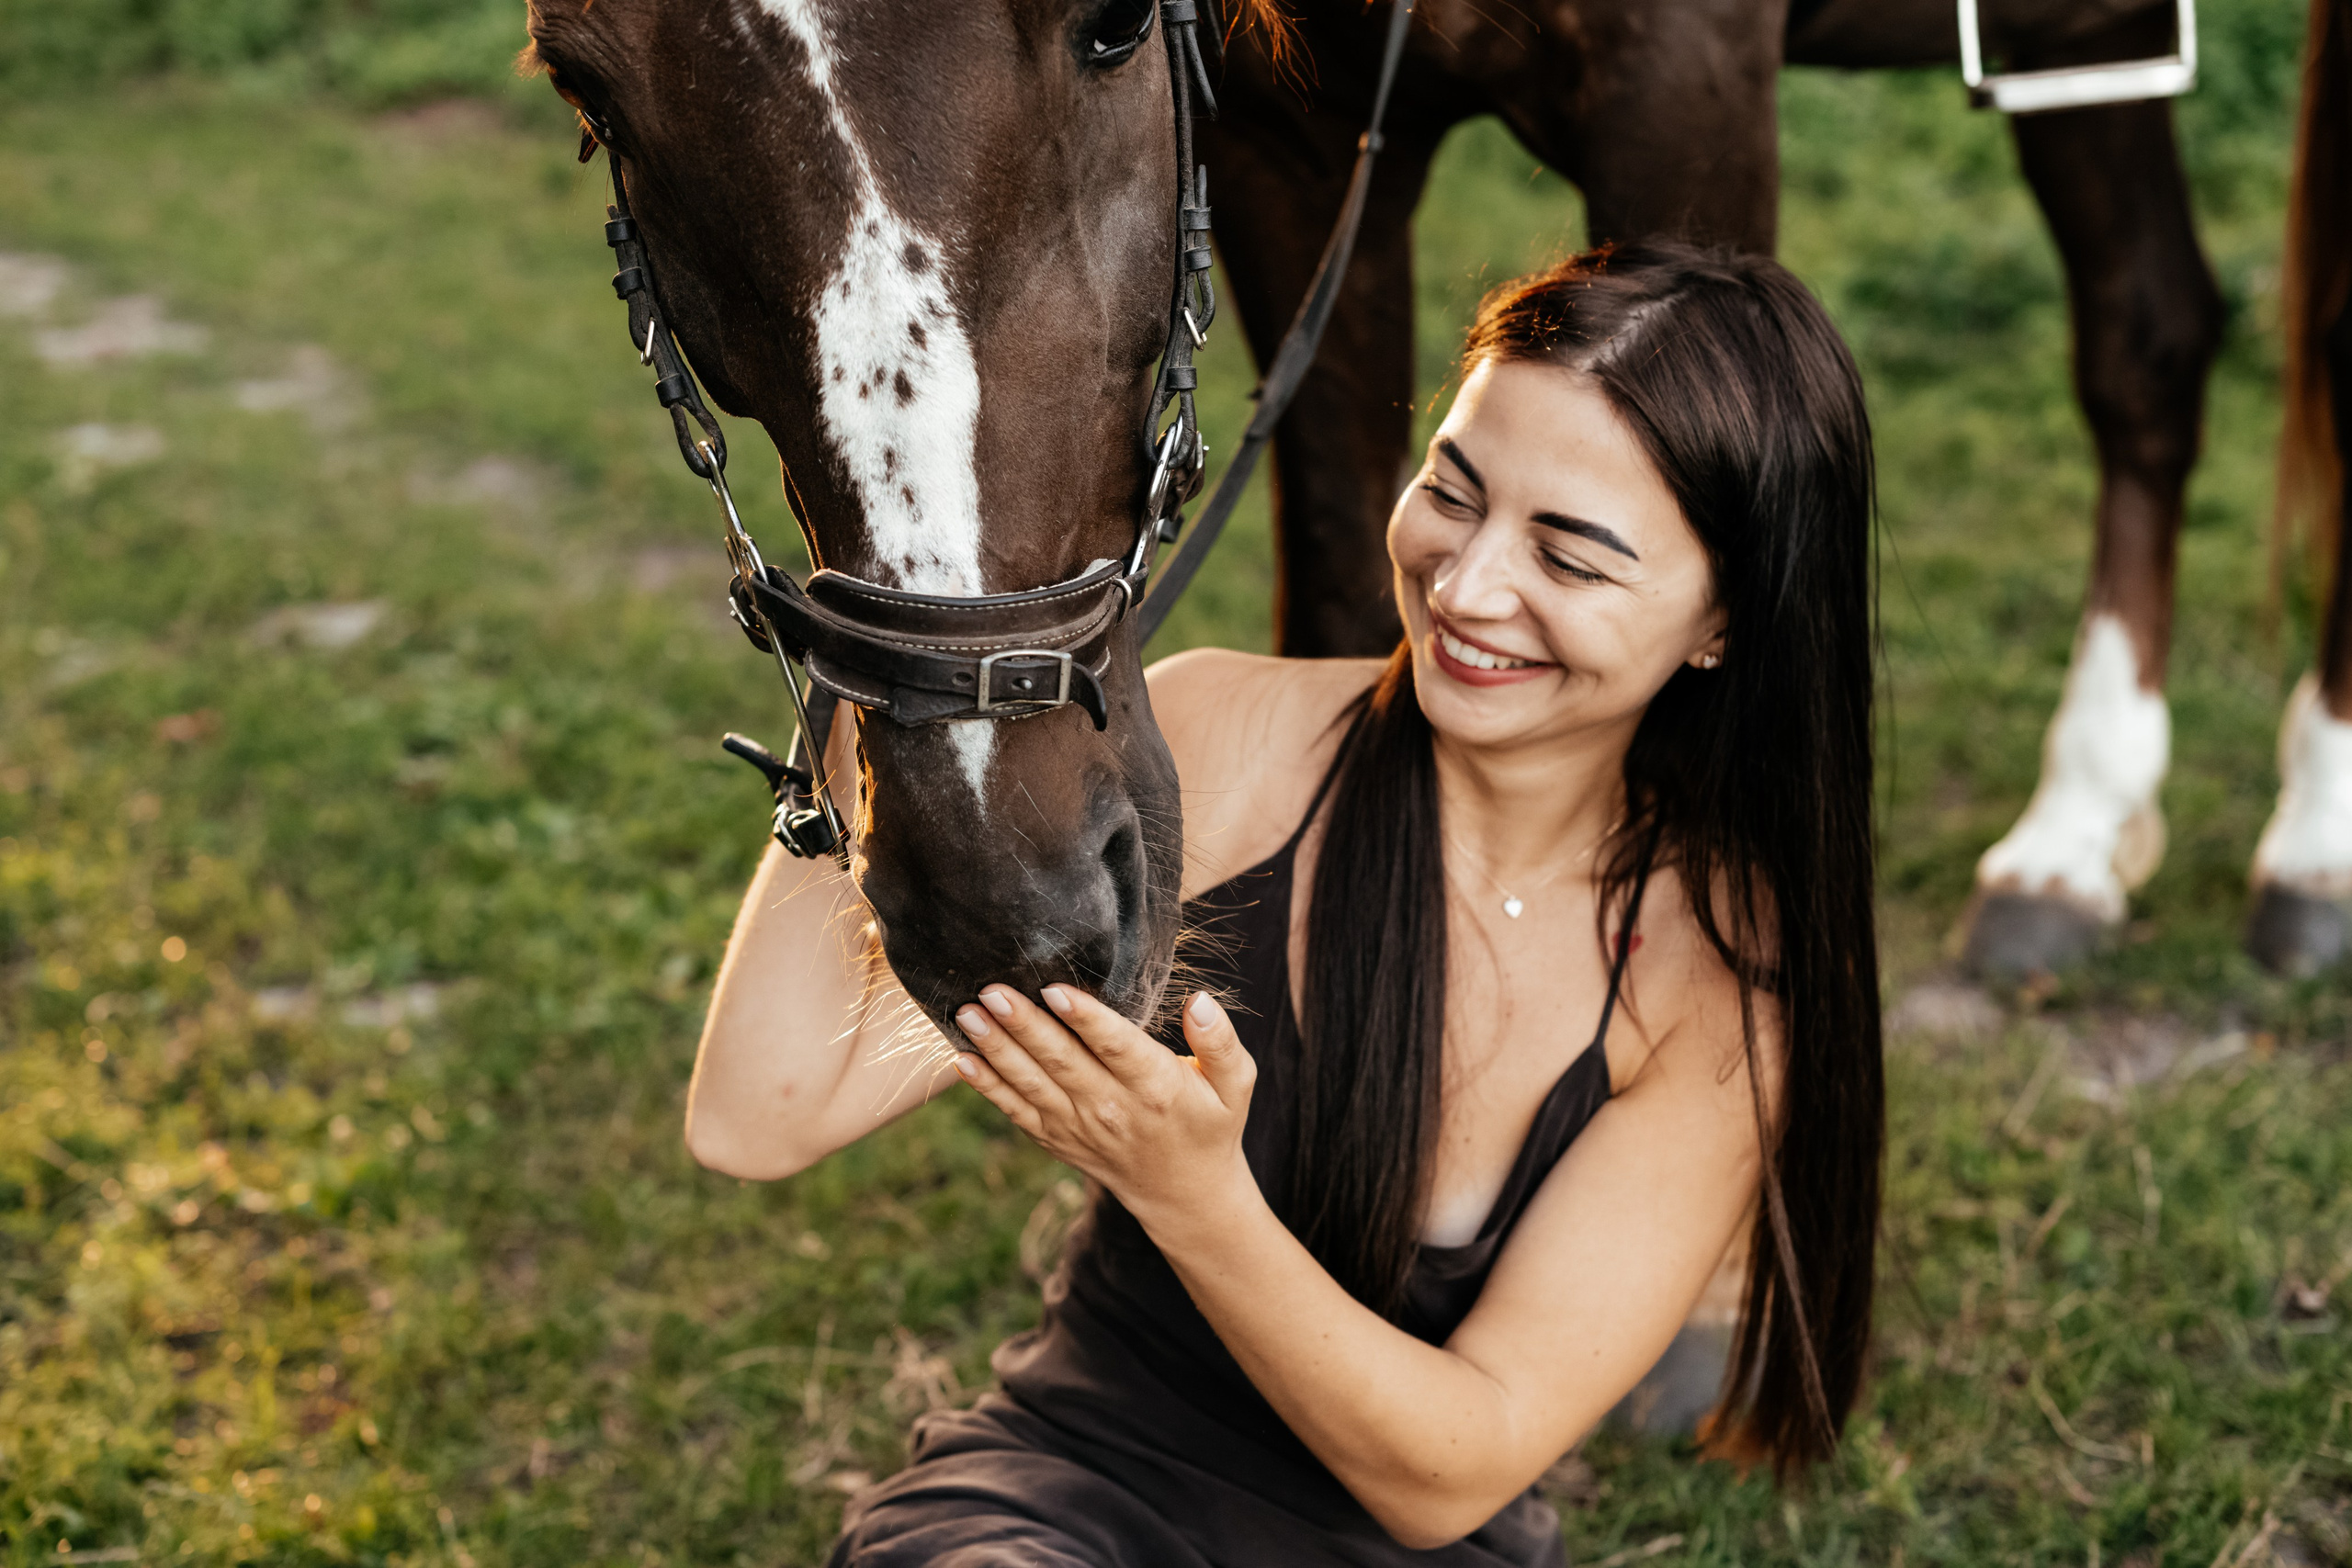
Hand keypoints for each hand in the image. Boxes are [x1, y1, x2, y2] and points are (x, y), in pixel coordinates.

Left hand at [952, 984, 1257, 1228]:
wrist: (1183, 1194)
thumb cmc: (1209, 1124)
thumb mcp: (1235, 1084)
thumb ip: (1221, 1041)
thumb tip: (1199, 1002)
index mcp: (1156, 1087)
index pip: (1116, 1047)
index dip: (1084, 1019)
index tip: (1054, 989)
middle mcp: (1112, 1109)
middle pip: (1062, 1062)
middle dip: (1023, 1025)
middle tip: (991, 990)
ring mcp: (1079, 1127)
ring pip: (1031, 1084)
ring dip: (996, 1049)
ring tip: (967, 1014)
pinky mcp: (1056, 1139)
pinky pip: (1016, 1112)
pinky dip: (988, 1088)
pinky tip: (961, 1060)